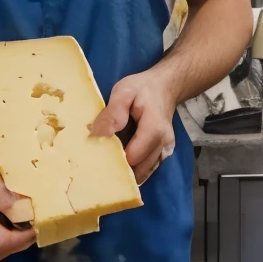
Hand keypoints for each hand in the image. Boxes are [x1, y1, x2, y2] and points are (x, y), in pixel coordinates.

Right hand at [0, 155, 35, 260]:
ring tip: (26, 228)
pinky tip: (13, 228)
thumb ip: (6, 197)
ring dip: (14, 245)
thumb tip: (26, 211)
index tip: (37, 227)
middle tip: (35, 228)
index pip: (1, 242)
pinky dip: (6, 242)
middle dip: (20, 244)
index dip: (22, 239)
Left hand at [90, 70, 177, 184]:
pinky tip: (120, 163)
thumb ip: (112, 113)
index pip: (132, 158)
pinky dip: (133, 170)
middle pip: (137, 170)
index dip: (113, 159)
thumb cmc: (142, 89)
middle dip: (118, 169)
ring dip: (126, 172)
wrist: (165, 88)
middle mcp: (163, 145)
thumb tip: (99, 135)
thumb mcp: (123, 91)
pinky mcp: (163, 155)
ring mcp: (165, 152)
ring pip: (142, 173)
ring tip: (107, 164)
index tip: (97, 154)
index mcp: (154, 130)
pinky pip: (146, 170)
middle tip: (98, 163)